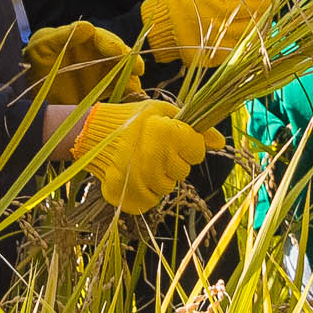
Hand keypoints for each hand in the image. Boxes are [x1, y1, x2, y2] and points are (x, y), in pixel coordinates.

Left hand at [25, 20, 142, 103]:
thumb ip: (62, 36)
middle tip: (137, 70)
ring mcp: (102, 75)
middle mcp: (99, 55)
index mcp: (86, 40)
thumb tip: (87, 27)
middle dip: (130, 62)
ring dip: (130, 81)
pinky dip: (125, 98)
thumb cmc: (36, 57)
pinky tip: (129, 103)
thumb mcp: (42, 44)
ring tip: (134, 89)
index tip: (120, 53)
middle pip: (121, 57)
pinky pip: (118, 95)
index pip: (105, 39)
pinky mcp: (102, 94)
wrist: (30, 83)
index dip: (114, 45)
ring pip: (124, 75)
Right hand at [68, 100, 219, 213]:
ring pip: (168, 187)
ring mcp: (141, 179)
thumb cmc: (132, 119)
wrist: (92, 135)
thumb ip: (194, 127)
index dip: (188, 145)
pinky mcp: (130, 196)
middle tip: (155, 149)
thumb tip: (220, 143)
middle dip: (173, 161)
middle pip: (183, 171)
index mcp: (166, 133)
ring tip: (143, 161)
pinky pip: (152, 201)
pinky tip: (136, 175)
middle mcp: (155, 158)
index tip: (174, 139)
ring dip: (160, 176)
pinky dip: (147, 191)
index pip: (197, 151)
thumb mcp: (163, 111)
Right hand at [139, 0, 274, 65]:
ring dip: (260, 16)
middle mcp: (219, 14)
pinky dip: (252, 34)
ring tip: (252, 11)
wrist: (156, 33)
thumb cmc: (172, 0)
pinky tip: (245, 27)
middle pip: (262, 3)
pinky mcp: (221, 53)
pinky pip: (248, 43)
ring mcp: (221, 36)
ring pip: (258, 24)